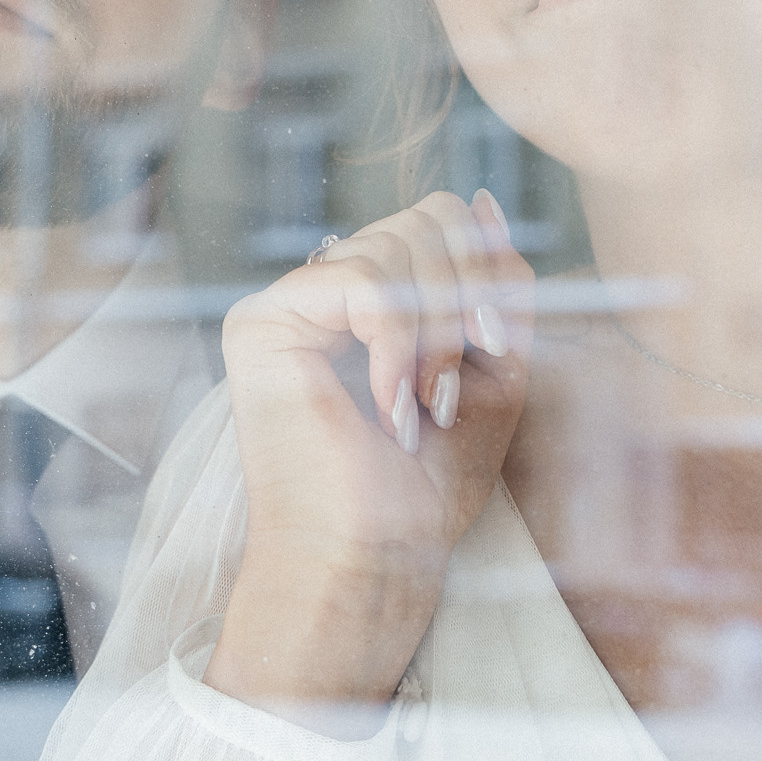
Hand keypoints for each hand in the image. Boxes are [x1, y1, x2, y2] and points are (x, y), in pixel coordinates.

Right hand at [205, 190, 531, 733]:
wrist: (373, 561)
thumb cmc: (426, 489)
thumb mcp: (493, 371)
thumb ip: (497, 286)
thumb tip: (484, 199)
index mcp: (373, 300)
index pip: (440, 223)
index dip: (485, 270)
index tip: (498, 348)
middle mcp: (324, 291)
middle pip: (423, 218)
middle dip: (464, 297)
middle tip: (455, 386)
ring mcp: (289, 303)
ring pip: (396, 242)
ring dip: (434, 330)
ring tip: (423, 404)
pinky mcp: (263, 322)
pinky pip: (360, 275)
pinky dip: (398, 340)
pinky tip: (391, 402)